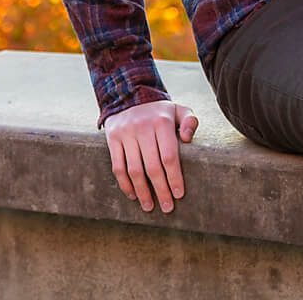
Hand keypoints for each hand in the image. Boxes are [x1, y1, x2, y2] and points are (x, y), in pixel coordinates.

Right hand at [103, 99, 198, 213]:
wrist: (129, 95)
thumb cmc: (160, 111)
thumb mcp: (179, 109)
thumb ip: (189, 121)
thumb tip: (188, 138)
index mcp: (162, 122)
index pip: (169, 156)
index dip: (174, 178)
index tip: (179, 195)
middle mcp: (143, 127)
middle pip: (153, 167)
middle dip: (161, 190)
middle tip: (167, 207)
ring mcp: (126, 133)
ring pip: (134, 170)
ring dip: (142, 191)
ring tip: (149, 206)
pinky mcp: (113, 138)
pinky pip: (118, 167)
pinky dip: (125, 184)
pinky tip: (133, 195)